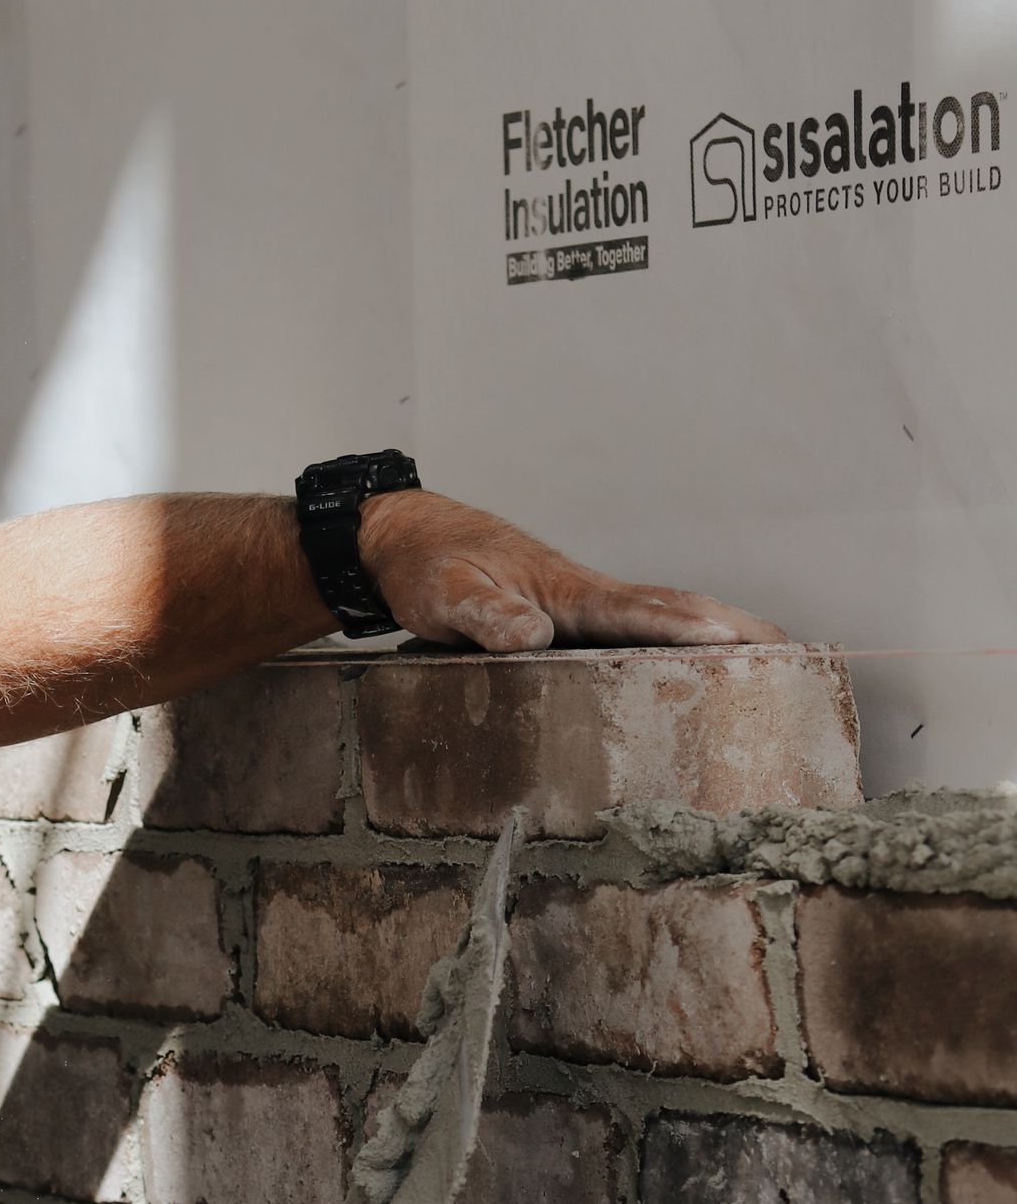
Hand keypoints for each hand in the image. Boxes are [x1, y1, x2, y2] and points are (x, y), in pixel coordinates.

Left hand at [361, 488, 781, 653]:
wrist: (411, 540)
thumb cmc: (428, 566)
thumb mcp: (444, 595)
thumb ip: (484, 614)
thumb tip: (533, 634)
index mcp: (564, 591)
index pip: (635, 610)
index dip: (684, 628)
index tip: (734, 643)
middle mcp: (587, 594)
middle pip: (673, 608)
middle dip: (733, 629)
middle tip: (792, 653)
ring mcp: (586, 604)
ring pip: (665, 615)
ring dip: (720, 633)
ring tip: (775, 659)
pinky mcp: (577, 615)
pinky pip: (641, 627)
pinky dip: (682, 639)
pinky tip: (700, 663)